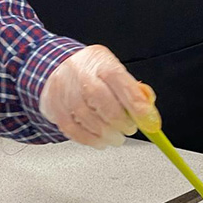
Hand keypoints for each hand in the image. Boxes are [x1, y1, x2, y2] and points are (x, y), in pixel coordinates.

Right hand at [39, 45, 160, 147]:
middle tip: (129, 130)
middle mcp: (80, 73)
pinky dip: (90, 140)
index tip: (148, 121)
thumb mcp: (115, 70)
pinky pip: (72, 129)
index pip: (120, 80)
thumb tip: (149, 113)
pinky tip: (100, 141)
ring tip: (116, 138)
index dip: (136, 103)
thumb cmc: (92, 72)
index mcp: (101, 61)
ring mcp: (64, 90)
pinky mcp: (54, 107)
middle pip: (101, 99)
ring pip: (86, 117)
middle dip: (120, 121)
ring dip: (106, 134)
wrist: (58, 67)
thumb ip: (133, 90)